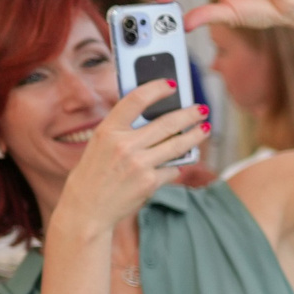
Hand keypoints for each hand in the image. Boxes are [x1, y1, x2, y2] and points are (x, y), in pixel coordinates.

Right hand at [50, 87, 208, 238]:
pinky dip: (175, 166)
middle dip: (189, 114)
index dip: (156, 89)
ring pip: (177, 144)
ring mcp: (139, 164)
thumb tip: (159, 118)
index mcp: (107, 131)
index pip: (135, 100)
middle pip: (166, 123)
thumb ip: (124, 131)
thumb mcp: (101, 145)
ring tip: (205, 128)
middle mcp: (123, 145)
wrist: (88, 208)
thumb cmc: (96, 173)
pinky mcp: (150, 182)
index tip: (172, 84)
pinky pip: (172, 168)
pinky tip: (175, 164)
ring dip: (196, 136)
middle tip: (202, 109)